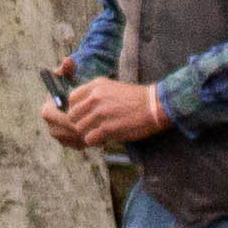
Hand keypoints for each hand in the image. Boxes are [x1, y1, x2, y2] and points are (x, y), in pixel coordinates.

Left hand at [43, 76, 166, 150]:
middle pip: (72, 115)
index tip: (84, 115)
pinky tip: (105, 139)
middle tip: (91, 128)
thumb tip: (82, 109)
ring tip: (99, 134)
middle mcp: (95, 97)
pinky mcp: (107, 128)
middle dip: (80, 123)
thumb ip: (96, 95)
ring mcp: (101, 113)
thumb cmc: (137, 99)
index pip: (72, 98)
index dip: (76, 109)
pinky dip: (95, 142)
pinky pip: (89, 139)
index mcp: (96, 85)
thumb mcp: (113, 88)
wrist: (155, 106)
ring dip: (88, 133)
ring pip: (79, 128)